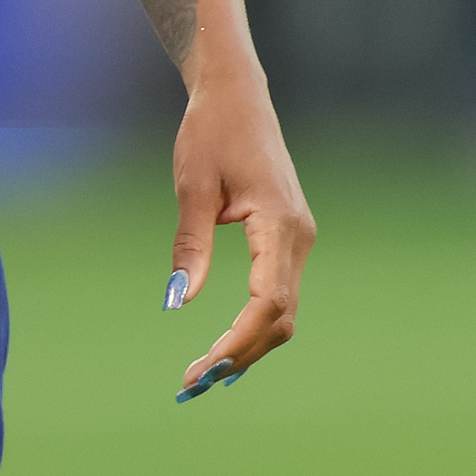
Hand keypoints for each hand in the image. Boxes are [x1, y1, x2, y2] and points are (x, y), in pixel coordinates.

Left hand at [163, 63, 314, 398]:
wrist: (235, 93)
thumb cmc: (211, 131)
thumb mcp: (192, 187)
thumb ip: (189, 246)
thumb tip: (177, 303)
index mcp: (279, 225)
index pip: (267, 304)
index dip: (236, 343)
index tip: (201, 369)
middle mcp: (298, 236)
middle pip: (279, 318)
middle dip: (240, 354)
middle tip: (192, 382)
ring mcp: (297, 237)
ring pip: (282, 310)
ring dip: (248, 344)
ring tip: (204, 371)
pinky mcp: (287, 236)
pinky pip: (278, 292)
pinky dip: (255, 323)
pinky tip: (228, 346)